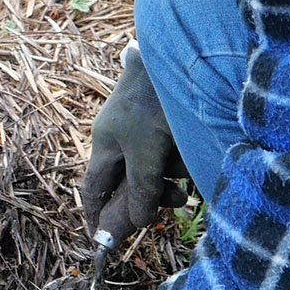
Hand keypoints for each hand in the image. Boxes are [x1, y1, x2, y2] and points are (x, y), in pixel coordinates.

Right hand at [83, 47, 190, 244]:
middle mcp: (121, 135)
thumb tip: (138, 222)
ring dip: (173, 176)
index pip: (93, 187)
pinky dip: (183, 157)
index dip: (96, 215)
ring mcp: (144, 126)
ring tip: (191, 176)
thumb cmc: (157, 100)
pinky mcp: (167, 118)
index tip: (102, 238)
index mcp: (105, 142)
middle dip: (152, 195)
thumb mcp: (147, 151)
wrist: (185, 51)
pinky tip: (195, 155)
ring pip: (155, 166)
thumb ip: (141, 189)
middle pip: (130, 180)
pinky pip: (172, 150)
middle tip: (176, 202)